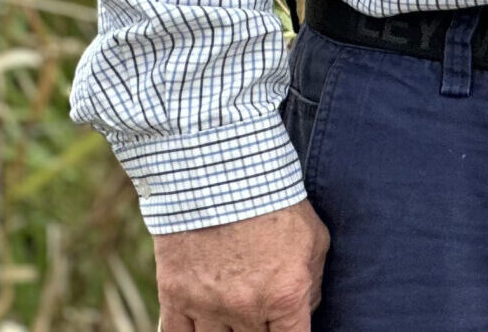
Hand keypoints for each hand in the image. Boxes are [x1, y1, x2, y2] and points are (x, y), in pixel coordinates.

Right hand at [154, 198, 328, 331]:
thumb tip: (304, 310)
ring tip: (234, 316)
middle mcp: (246, 308)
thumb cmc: (274, 202)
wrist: (219, 172)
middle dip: (260, 331)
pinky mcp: (175, 296)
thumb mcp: (313, 238)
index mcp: (285, 295)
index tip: (287, 330)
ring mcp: (207, 306)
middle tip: (260, 313)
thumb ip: (312, 283)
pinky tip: (201, 328)